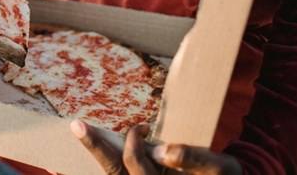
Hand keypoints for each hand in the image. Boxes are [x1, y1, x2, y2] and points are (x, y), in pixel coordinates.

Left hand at [70, 120, 241, 174]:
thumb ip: (193, 158)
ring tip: (79, 129)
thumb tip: (161, 150)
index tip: (140, 128)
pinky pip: (117, 171)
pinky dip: (105, 156)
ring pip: (113, 172)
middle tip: (77, 125)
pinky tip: (89, 140)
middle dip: (96, 147)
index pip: (135, 166)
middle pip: (115, 172)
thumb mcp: (218, 166)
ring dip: (97, 151)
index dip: (132, 147)